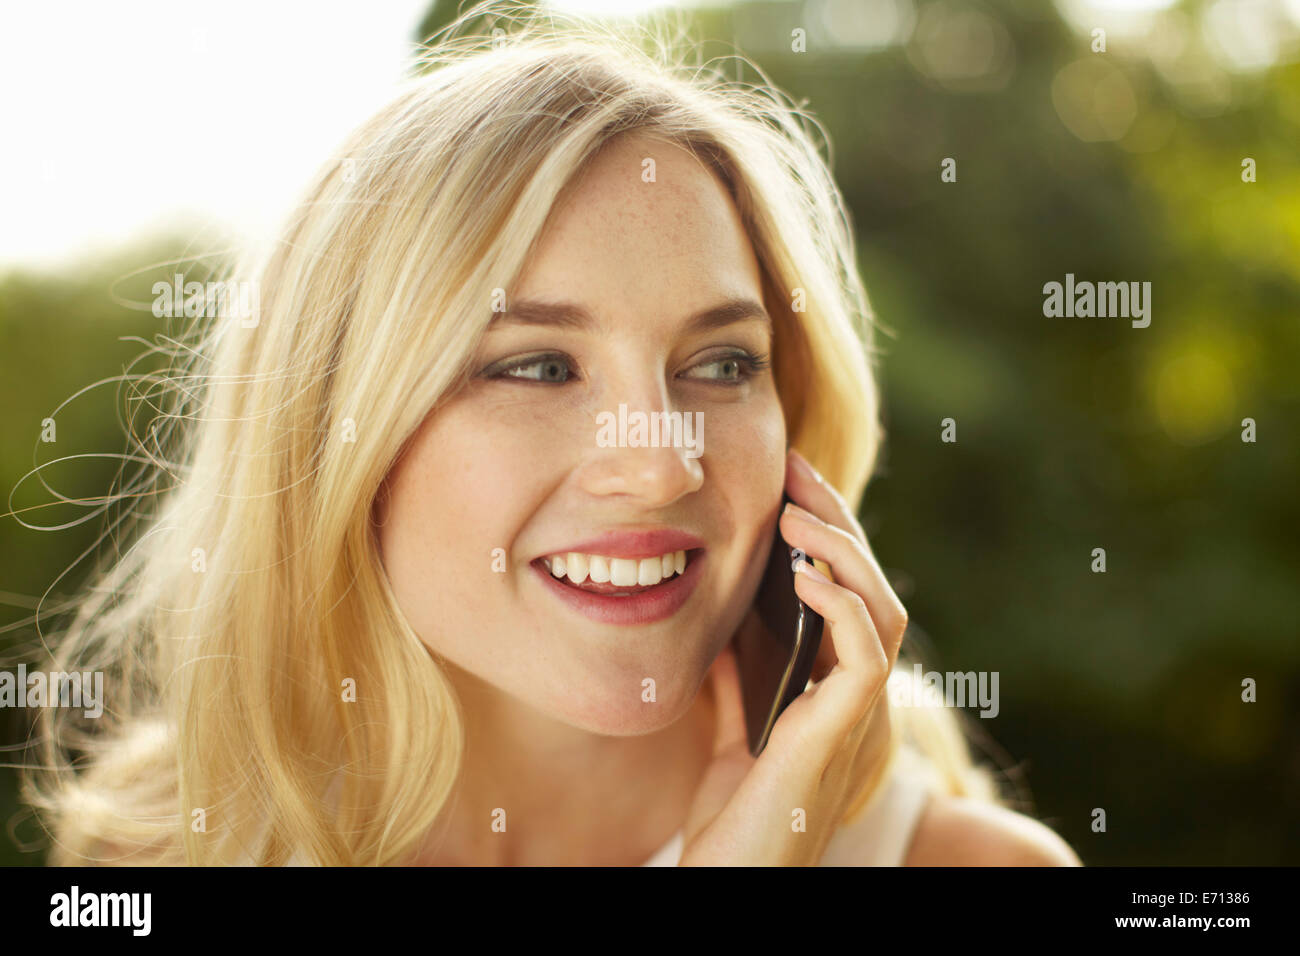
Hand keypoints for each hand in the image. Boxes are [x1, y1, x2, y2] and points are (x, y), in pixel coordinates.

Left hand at [678, 448, 907, 864]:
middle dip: (836, 523)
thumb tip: (718, 617)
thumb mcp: (729, 732)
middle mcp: (859, 703)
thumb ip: (735, 679)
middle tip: (795, 471)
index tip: (787, 485)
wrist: (732, 887)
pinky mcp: (842, 738)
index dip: (825, 535)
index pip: (848, 596)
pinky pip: (866, 657)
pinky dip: (843, 607)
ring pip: (885, 612)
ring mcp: (858, 720)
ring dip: (843, 553)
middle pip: (872, 590)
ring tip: (797, 514)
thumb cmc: (731, 824)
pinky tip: (803, 577)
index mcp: (835, 695)